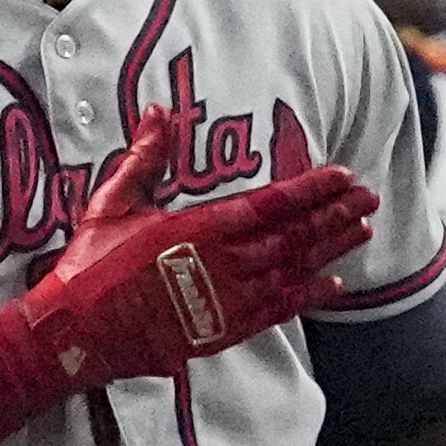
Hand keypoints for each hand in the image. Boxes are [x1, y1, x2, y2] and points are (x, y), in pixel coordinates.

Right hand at [16, 106, 376, 385]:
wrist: (76, 332)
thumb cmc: (91, 265)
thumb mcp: (113, 202)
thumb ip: (145, 159)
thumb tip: (159, 113)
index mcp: (199, 229)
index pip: (271, 204)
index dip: (311, 188)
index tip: (342, 174)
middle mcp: (223, 265)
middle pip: (294, 236)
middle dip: (335, 215)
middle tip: (368, 197)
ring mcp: (226, 301)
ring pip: (293, 271)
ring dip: (331, 250)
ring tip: (363, 231)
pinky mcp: (221, 331)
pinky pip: (277, 311)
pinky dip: (307, 296)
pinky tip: (332, 284)